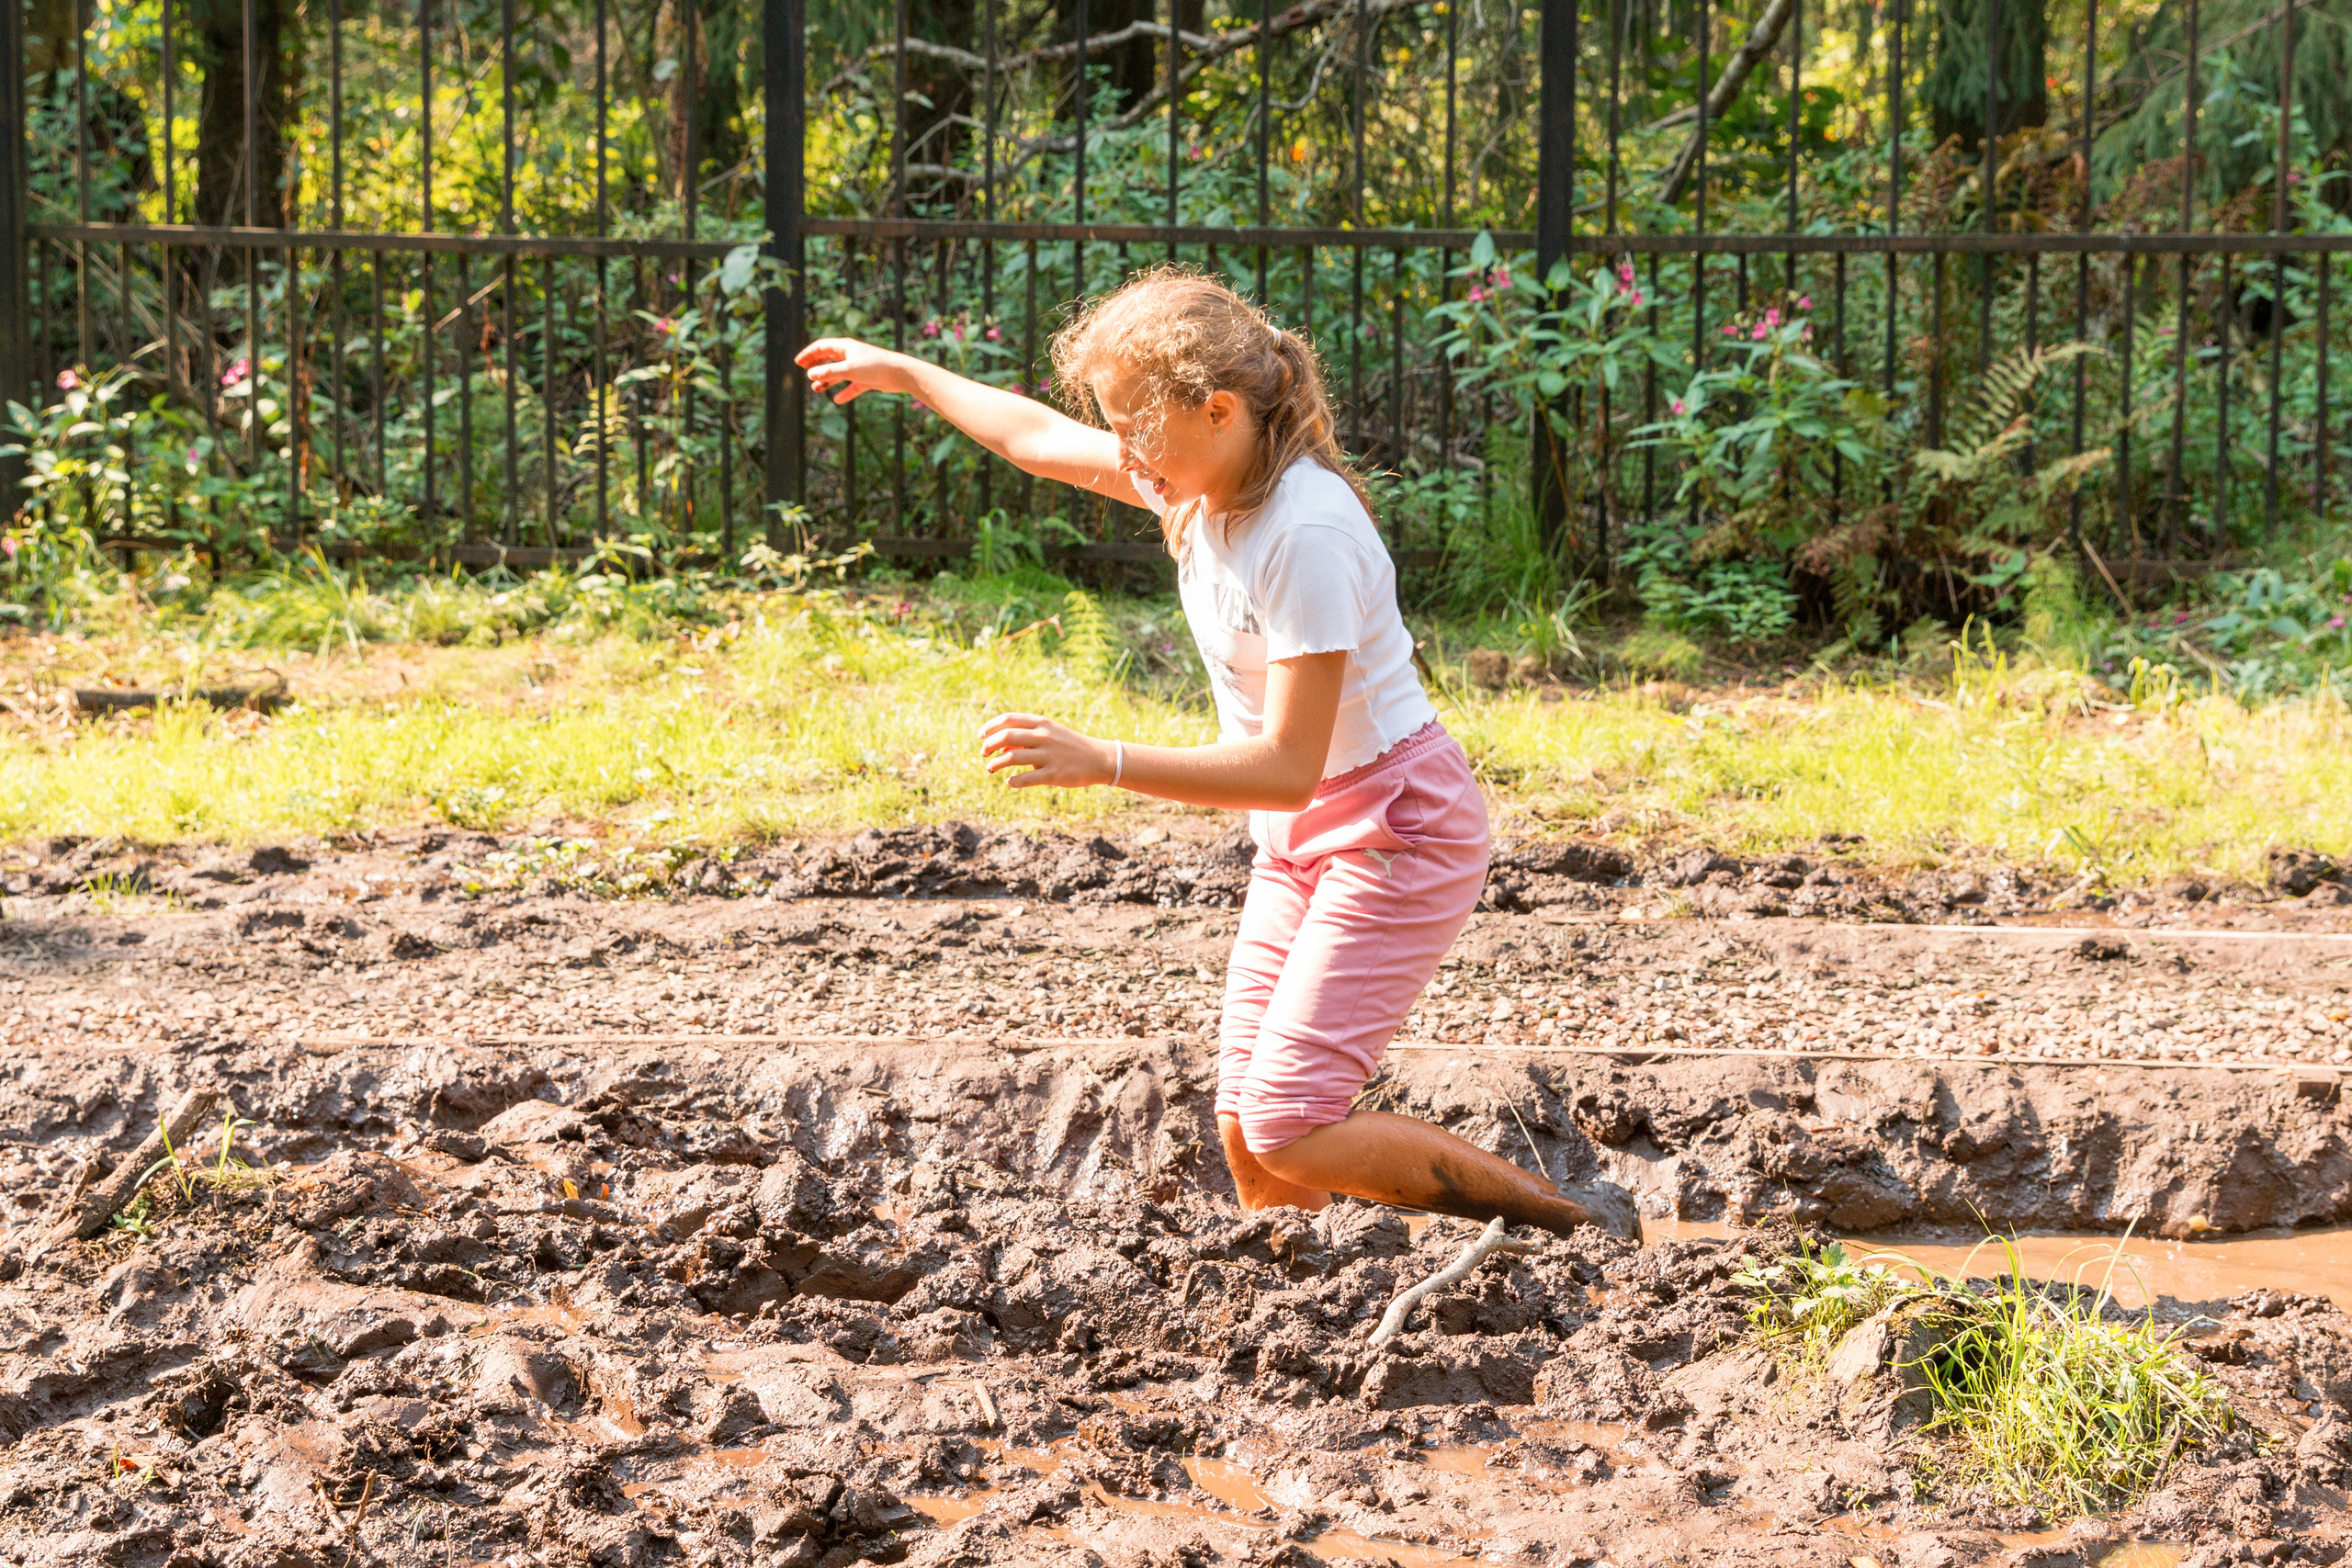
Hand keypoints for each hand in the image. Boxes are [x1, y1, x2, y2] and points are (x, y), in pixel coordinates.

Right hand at [796, 337, 911, 403]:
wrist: (899, 373)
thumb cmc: (874, 367)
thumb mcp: (848, 369)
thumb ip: (828, 372)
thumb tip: (810, 374)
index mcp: (845, 347)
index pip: (821, 347)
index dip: (808, 354)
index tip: (798, 363)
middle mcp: (851, 355)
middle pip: (829, 358)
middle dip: (816, 365)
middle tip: (805, 373)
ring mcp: (859, 367)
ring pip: (839, 373)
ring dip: (827, 380)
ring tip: (816, 389)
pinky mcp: (867, 379)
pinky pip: (852, 386)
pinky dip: (844, 392)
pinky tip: (837, 400)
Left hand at [979, 711, 1117, 789]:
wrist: (1099, 759)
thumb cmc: (1068, 746)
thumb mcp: (1050, 734)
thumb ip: (1026, 737)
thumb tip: (1000, 746)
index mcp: (1041, 723)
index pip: (1008, 719)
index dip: (990, 727)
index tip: (980, 736)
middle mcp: (1044, 736)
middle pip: (1005, 736)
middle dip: (988, 745)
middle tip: (984, 754)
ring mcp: (1048, 755)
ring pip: (1011, 757)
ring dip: (995, 764)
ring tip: (991, 768)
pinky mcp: (1053, 774)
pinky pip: (1025, 779)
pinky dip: (1013, 781)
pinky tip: (1010, 782)